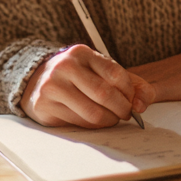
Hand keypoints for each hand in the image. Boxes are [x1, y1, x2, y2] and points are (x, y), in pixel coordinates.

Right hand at [22, 45, 155, 128]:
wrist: (38, 81)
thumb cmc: (78, 77)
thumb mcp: (101, 72)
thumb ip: (130, 83)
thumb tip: (143, 104)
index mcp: (82, 53)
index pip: (115, 73)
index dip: (129, 91)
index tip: (132, 100)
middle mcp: (66, 66)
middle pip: (104, 94)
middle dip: (122, 108)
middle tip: (127, 114)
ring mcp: (53, 86)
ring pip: (92, 112)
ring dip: (109, 121)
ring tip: (113, 119)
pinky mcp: (45, 105)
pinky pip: (79, 122)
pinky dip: (94, 126)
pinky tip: (96, 122)